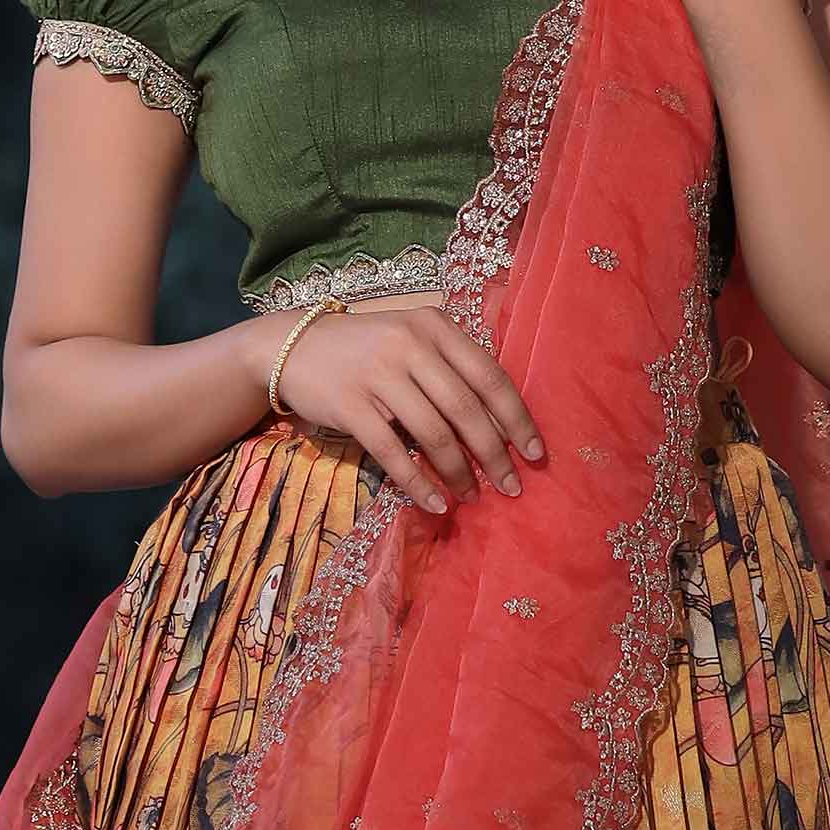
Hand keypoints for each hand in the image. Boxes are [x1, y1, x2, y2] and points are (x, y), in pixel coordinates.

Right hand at [268, 299, 543, 514]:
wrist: (293, 347)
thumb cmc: (365, 349)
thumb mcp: (412, 340)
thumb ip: (451, 367)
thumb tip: (501, 423)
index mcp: (435, 327)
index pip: (490, 377)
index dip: (517, 419)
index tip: (535, 453)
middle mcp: (410, 345)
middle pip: (466, 409)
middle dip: (494, 454)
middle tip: (511, 486)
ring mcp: (379, 374)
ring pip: (433, 433)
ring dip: (459, 472)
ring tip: (474, 497)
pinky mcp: (351, 405)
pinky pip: (392, 452)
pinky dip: (418, 482)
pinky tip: (435, 503)